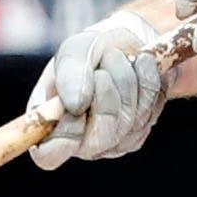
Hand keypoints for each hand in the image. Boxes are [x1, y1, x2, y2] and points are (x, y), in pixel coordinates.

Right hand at [26, 9, 173, 166]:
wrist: (128, 42)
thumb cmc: (92, 49)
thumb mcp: (75, 50)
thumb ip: (70, 75)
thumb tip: (75, 105)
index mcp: (48, 123)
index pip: (48, 154)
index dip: (64, 136)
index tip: (78, 104)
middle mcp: (77, 140)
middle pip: (98, 139)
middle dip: (107, 94)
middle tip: (109, 59)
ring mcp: (110, 142)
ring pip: (128, 123)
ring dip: (129, 80)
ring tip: (122, 57)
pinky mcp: (137, 133)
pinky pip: (149, 113)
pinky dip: (147, 83)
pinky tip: (140, 65)